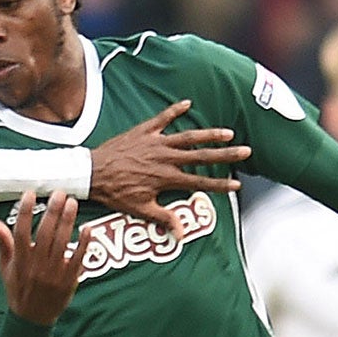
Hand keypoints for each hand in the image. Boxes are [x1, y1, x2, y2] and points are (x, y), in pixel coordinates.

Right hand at [0, 188, 88, 326]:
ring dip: (67, 221)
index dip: (24, 211)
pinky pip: (78, 258)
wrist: (32, 317)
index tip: (30, 194)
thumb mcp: (5, 266)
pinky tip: (86, 227)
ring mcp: (54, 272)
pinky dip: (83, 242)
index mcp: (20, 260)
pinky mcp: (69, 279)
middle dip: (52, 211)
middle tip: (59, 193)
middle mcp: (36, 265)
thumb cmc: (18, 288)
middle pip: (45, 233)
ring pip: (62, 242)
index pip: (20, 231)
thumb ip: (3, 242)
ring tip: (72, 203)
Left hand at [86, 98, 250, 232]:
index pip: (200, 182)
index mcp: (167, 178)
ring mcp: (156, 143)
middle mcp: (166, 158)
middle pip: (202, 156)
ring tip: (228, 131)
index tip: (237, 184)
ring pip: (188, 136)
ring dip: (209, 133)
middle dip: (225, 155)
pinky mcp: (144, 132)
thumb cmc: (115, 193)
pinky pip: (162, 119)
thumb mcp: (139, 210)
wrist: (92, 172)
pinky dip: (175, 110)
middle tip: (245, 150)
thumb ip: (162, 219)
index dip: (220, 184)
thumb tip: (180, 234)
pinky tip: (188, 103)